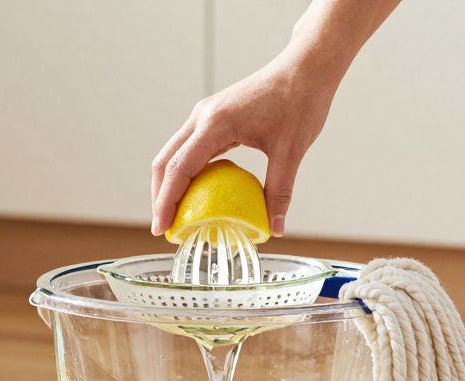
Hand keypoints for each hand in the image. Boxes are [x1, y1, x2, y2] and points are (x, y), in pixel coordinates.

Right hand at [150, 52, 336, 237]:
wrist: (305, 68)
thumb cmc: (300, 102)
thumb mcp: (291, 151)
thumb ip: (280, 192)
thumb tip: (276, 229)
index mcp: (215, 123)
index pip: (179, 168)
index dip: (166, 202)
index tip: (161, 229)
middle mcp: (202, 117)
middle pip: (165, 161)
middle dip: (160, 197)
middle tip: (163, 229)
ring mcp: (205, 115)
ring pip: (173, 154)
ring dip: (169, 185)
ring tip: (174, 216)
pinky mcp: (213, 117)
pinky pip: (190, 148)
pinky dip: (186, 172)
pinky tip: (196, 193)